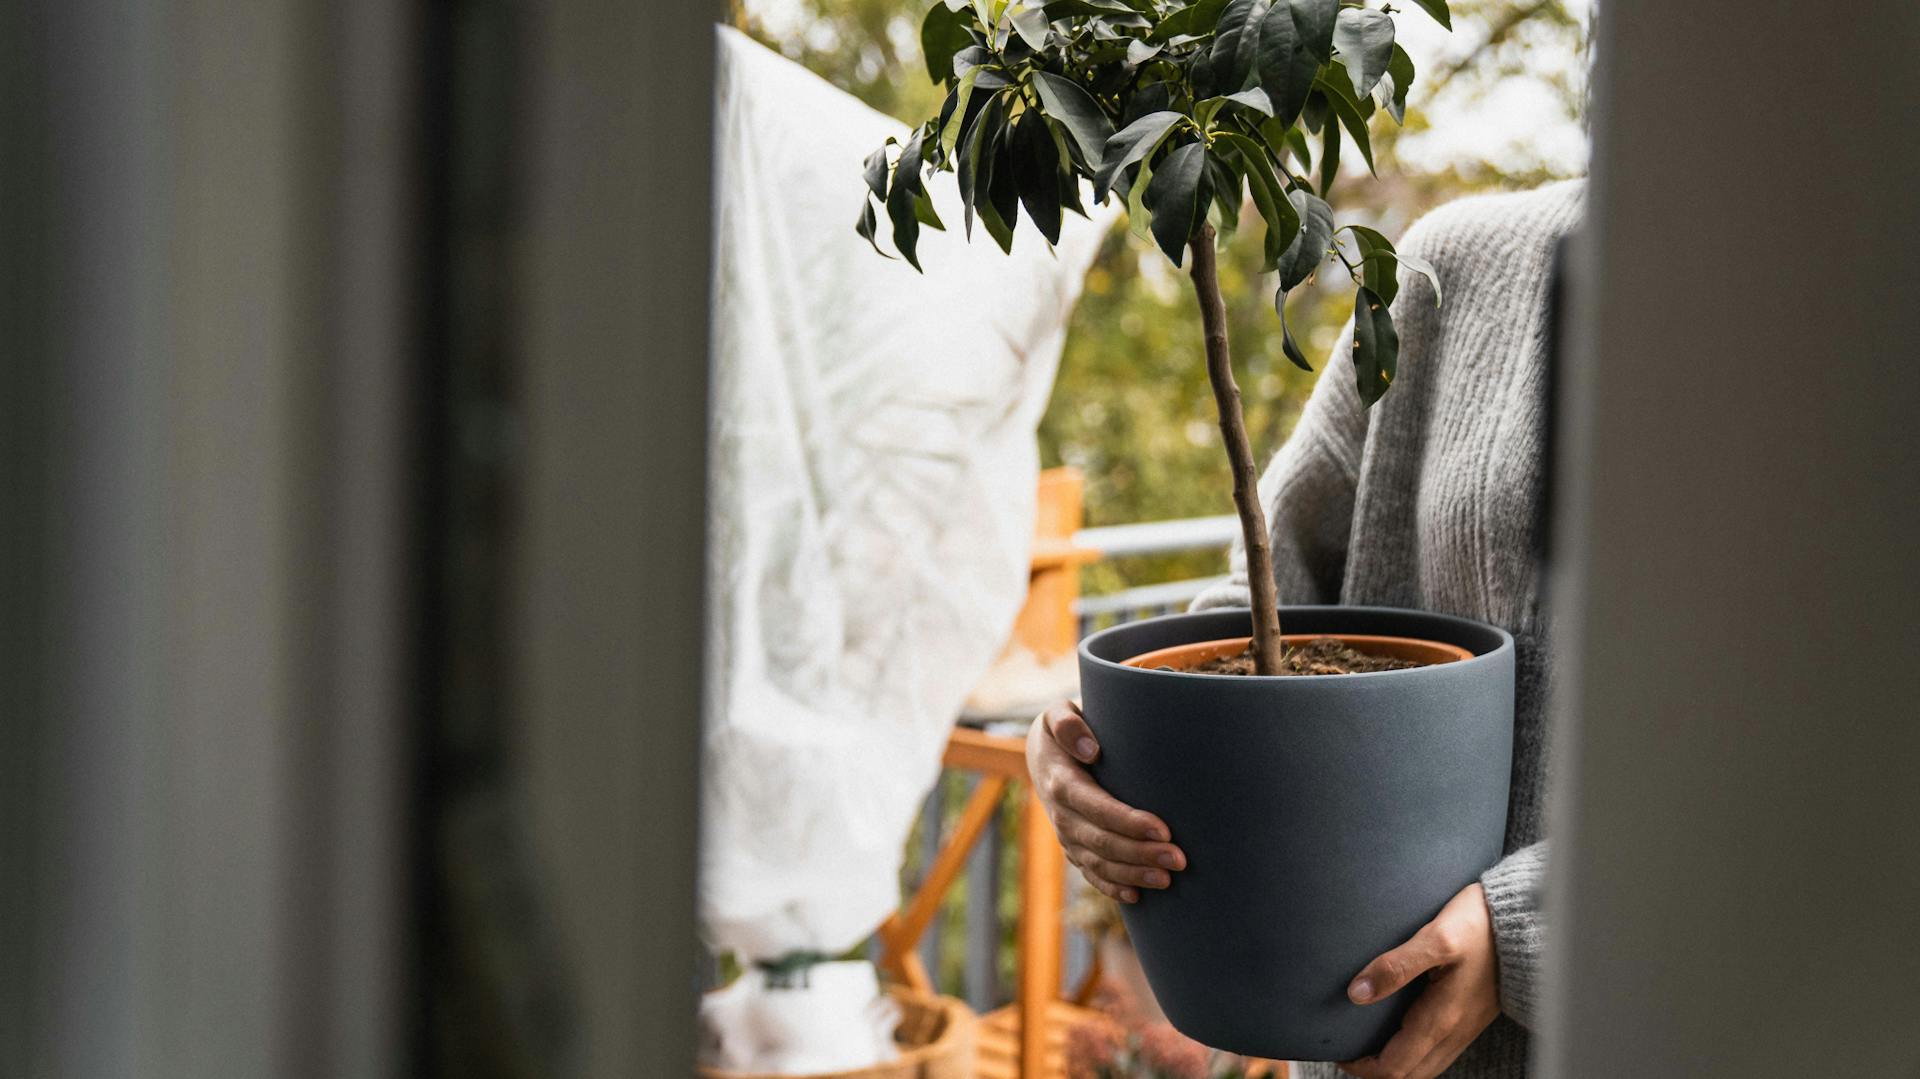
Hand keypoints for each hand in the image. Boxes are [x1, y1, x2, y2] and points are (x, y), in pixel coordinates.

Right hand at [1025, 699, 1186, 903]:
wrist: (1043, 754)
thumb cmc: (1063, 729)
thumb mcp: (1057, 713)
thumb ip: (1069, 723)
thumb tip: (1091, 749)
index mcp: (1061, 783)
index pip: (1096, 808)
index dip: (1128, 822)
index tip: (1163, 829)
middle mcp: (1061, 816)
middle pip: (1102, 842)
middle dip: (1141, 854)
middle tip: (1179, 860)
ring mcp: (1067, 836)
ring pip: (1098, 864)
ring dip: (1133, 874)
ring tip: (1168, 879)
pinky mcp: (1074, 848)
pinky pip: (1091, 874)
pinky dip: (1112, 887)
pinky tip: (1138, 896)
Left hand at [1338, 882, 1500, 1078]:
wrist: (1526, 922)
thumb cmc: (1481, 926)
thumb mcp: (1436, 938)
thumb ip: (1396, 966)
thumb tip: (1358, 992)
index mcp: (1441, 1020)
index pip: (1394, 1068)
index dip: (1362, 1068)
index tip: (1339, 1053)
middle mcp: (1454, 1032)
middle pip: (1408, 1075)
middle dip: (1375, 1072)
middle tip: (1348, 1052)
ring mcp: (1465, 1028)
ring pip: (1424, 1067)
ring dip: (1394, 1065)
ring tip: (1367, 1045)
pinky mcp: (1470, 1018)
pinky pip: (1437, 1052)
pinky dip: (1413, 1054)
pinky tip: (1399, 1032)